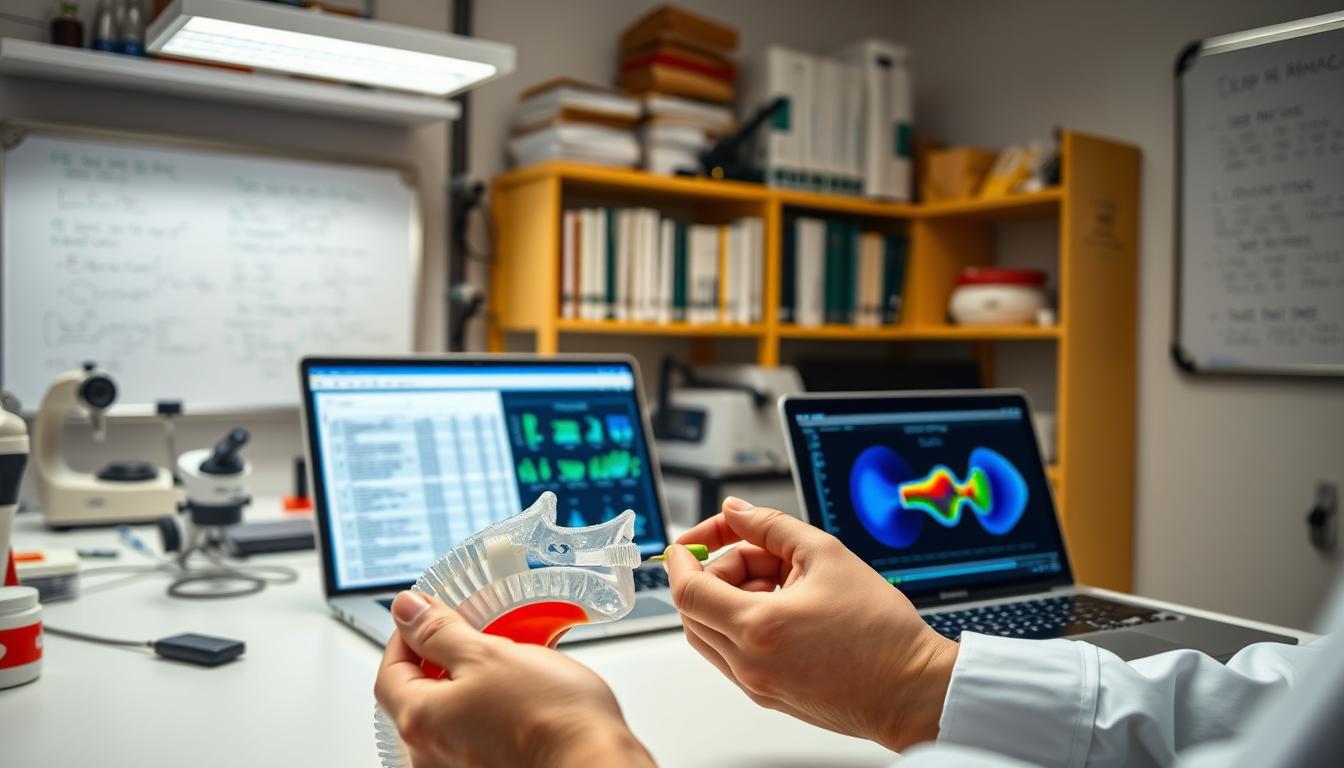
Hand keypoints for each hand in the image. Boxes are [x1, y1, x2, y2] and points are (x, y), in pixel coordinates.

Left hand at [375, 591, 654, 767]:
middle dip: (442, 659)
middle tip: (474, 633)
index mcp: (419, 721)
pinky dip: (487, 707)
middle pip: (418, 695)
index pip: (389, 671)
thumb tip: (406, 610)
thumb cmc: (548, 715)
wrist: (594, 760)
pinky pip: (474, 732)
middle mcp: (429, 756)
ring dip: (469, 682)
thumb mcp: (488, 654)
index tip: (427, 615)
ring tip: (507, 660)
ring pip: (449, 713)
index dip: (406, 636)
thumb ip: (438, 632)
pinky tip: (519, 692)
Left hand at [664, 497, 957, 751]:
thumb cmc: (882, 633)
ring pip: (711, 633)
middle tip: (758, 553)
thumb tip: (736, 512)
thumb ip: (770, 526)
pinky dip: (744, 624)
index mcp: (757, 628)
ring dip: (730, 599)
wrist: (913, 690)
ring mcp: (756, 685)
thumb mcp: (826, 555)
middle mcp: (748, 664)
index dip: (682, 557)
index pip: (686, 590)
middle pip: (694, 610)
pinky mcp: (769, 695)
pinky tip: (788, 607)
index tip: (692, 540)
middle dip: (716, 572)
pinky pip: (733, 653)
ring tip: (782, 581)